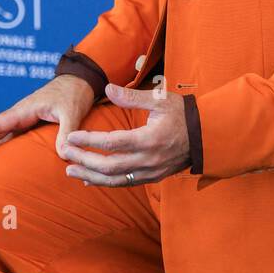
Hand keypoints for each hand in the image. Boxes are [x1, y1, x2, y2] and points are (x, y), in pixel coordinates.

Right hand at [0, 75, 96, 165]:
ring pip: (0, 136)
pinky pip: (12, 138)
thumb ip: (67, 131)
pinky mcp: (31, 124)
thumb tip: (61, 153)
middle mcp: (19, 115)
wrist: (81, 80)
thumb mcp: (72, 112)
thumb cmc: (75, 93)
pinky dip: (3, 149)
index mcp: (23, 110)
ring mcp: (24, 120)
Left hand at [60, 82, 190, 185]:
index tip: (70, 137)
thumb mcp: (160, 100)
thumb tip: (107, 88)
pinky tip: (90, 179)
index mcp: (150, 139)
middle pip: (109, 166)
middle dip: (84, 160)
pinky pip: (126, 183)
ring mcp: (151, 171)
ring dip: (91, 176)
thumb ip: (131, 97)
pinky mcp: (153, 177)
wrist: (209, 136)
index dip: (89, 141)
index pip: (112, 143)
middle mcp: (149, 159)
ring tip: (70, 171)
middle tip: (64, 153)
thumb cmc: (184, 114)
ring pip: (116, 180)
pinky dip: (106, 182)